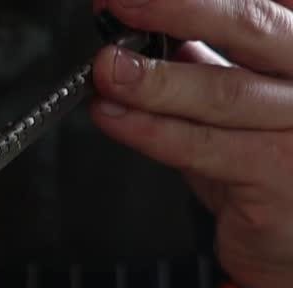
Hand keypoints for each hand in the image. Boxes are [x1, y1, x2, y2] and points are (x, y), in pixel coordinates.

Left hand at [91, 1, 292, 287]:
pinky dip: (149, 130)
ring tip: (106, 68)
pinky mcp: (275, 174)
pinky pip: (200, 146)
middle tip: (120, 0)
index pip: (260, 5)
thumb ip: (214, 70)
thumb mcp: (249, 108)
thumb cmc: (280, 177)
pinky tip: (115, 116)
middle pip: (251, 24)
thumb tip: (156, 33)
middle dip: (176, 6)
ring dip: (152, 78)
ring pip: (222, 90)